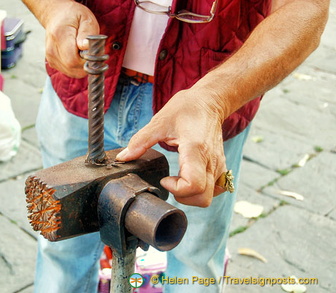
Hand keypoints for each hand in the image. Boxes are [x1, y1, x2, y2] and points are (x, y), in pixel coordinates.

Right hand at [43, 1, 99, 77]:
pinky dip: (77, 67)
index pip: (73, 60)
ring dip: (82, 65)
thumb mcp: (85, 18)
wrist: (56, 15)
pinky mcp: (52, 63)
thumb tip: (85, 47)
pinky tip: (77, 54)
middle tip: (89, 50)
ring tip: (82, 51)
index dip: (86, 59)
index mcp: (60, 35)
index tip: (92, 50)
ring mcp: (51, 57)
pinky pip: (69, 71)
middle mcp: (52, 49)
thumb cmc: (73, 16)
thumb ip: (87, 33)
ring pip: (72, 72)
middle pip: (73, 67)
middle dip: (86, 63)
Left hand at [116, 88, 227, 206]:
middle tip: (169, 182)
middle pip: (203, 198)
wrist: (208, 102)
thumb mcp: (159, 122)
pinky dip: (202, 191)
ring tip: (178, 180)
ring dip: (191, 196)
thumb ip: (140, 141)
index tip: (164, 179)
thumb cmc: (186, 108)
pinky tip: (189, 179)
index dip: (176, 189)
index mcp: (195, 149)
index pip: (193, 185)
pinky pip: (216, 190)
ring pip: (209, 196)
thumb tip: (123, 158)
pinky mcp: (220, 166)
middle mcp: (210, 161)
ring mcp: (218, 165)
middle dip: (182, 197)